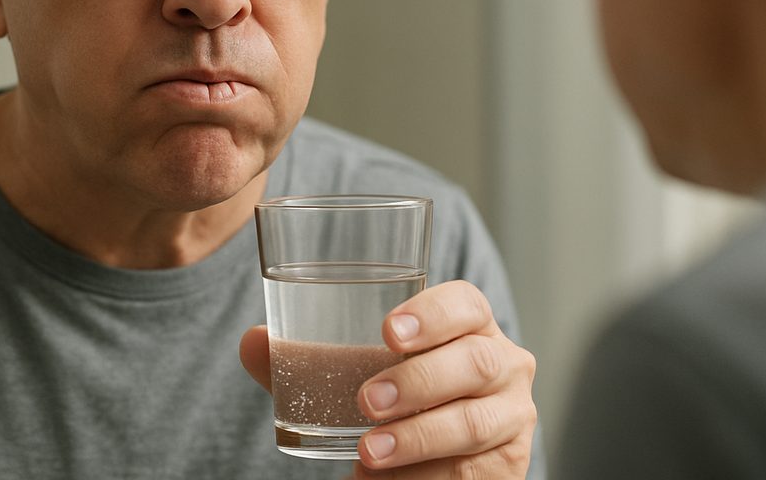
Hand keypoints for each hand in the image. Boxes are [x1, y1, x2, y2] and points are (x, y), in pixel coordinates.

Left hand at [239, 280, 536, 477]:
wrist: (430, 458)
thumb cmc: (393, 397)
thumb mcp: (351, 374)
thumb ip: (306, 358)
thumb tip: (253, 342)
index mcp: (469, 325)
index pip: (466, 303)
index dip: (434, 313)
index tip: (388, 331)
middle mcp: (503, 363)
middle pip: (475, 361)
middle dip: (418, 381)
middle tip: (366, 401)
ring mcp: (512, 415)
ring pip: (474, 421)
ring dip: (418, 437)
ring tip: (369, 451)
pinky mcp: (509, 465)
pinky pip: (472, 472)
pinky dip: (427, 477)